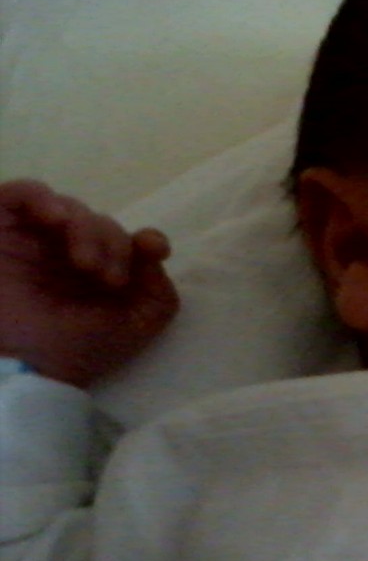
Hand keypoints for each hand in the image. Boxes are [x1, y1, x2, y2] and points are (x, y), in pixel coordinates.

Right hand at [0, 180, 179, 386]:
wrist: (23, 367)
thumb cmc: (77, 351)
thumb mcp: (136, 326)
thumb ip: (159, 291)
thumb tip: (154, 249)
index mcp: (101, 274)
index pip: (131, 241)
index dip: (147, 240)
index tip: (154, 250)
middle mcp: (68, 254)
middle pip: (103, 223)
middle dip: (113, 245)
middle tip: (108, 279)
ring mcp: (34, 240)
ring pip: (70, 209)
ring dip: (86, 229)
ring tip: (84, 263)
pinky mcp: (0, 230)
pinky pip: (20, 193)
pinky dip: (42, 198)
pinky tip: (55, 220)